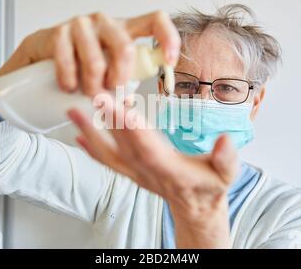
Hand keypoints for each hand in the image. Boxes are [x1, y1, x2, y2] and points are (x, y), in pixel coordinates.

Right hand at [0, 11, 180, 102]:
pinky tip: (68, 86)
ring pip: (97, 60)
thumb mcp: (107, 74)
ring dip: (92, 86)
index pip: (155, 21)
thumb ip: (123, 83)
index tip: (170, 63)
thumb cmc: (79, 68)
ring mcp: (80, 25)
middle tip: (109, 95)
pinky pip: (68, 60)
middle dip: (119, 81)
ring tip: (86, 94)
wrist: (38, 63)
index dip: (168, 39)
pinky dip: (69, 81)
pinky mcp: (57, 32)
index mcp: (123, 30)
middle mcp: (105, 23)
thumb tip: (132, 106)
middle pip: (125, 48)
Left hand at [68, 101, 238, 247]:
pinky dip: (91, 149)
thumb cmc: (210, 186)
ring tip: (73, 112)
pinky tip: (79, 135)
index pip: (147, 146)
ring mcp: (136, 174)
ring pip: (109, 152)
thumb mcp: (227, 173)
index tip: (118, 106)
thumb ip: (226, 158)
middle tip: (92, 94)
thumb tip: (224, 140)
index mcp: (171, 170)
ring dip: (90, 132)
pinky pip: (108, 162)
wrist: (196, 207)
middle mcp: (148, 172)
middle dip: (107, 119)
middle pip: (123, 144)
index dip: (132, 127)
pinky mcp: (131, 173)